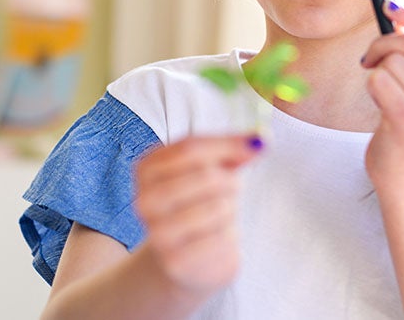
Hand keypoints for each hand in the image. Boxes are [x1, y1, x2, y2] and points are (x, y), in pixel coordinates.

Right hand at [133, 135, 260, 295]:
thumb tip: (258, 142)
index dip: (228, 144)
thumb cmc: (196, 205)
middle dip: (231, 181)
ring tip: (220, 217)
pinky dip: (230, 236)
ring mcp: (158, 232)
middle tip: (232, 189)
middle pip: (206, 176)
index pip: (191, 147)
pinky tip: (218, 240)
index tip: (257, 145)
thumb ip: (229, 152)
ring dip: (231, 210)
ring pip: (218, 206)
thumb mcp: (206, 170)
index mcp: (146, 169)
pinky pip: (222, 237)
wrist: (179, 259)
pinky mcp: (175, 261)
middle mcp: (145, 200)